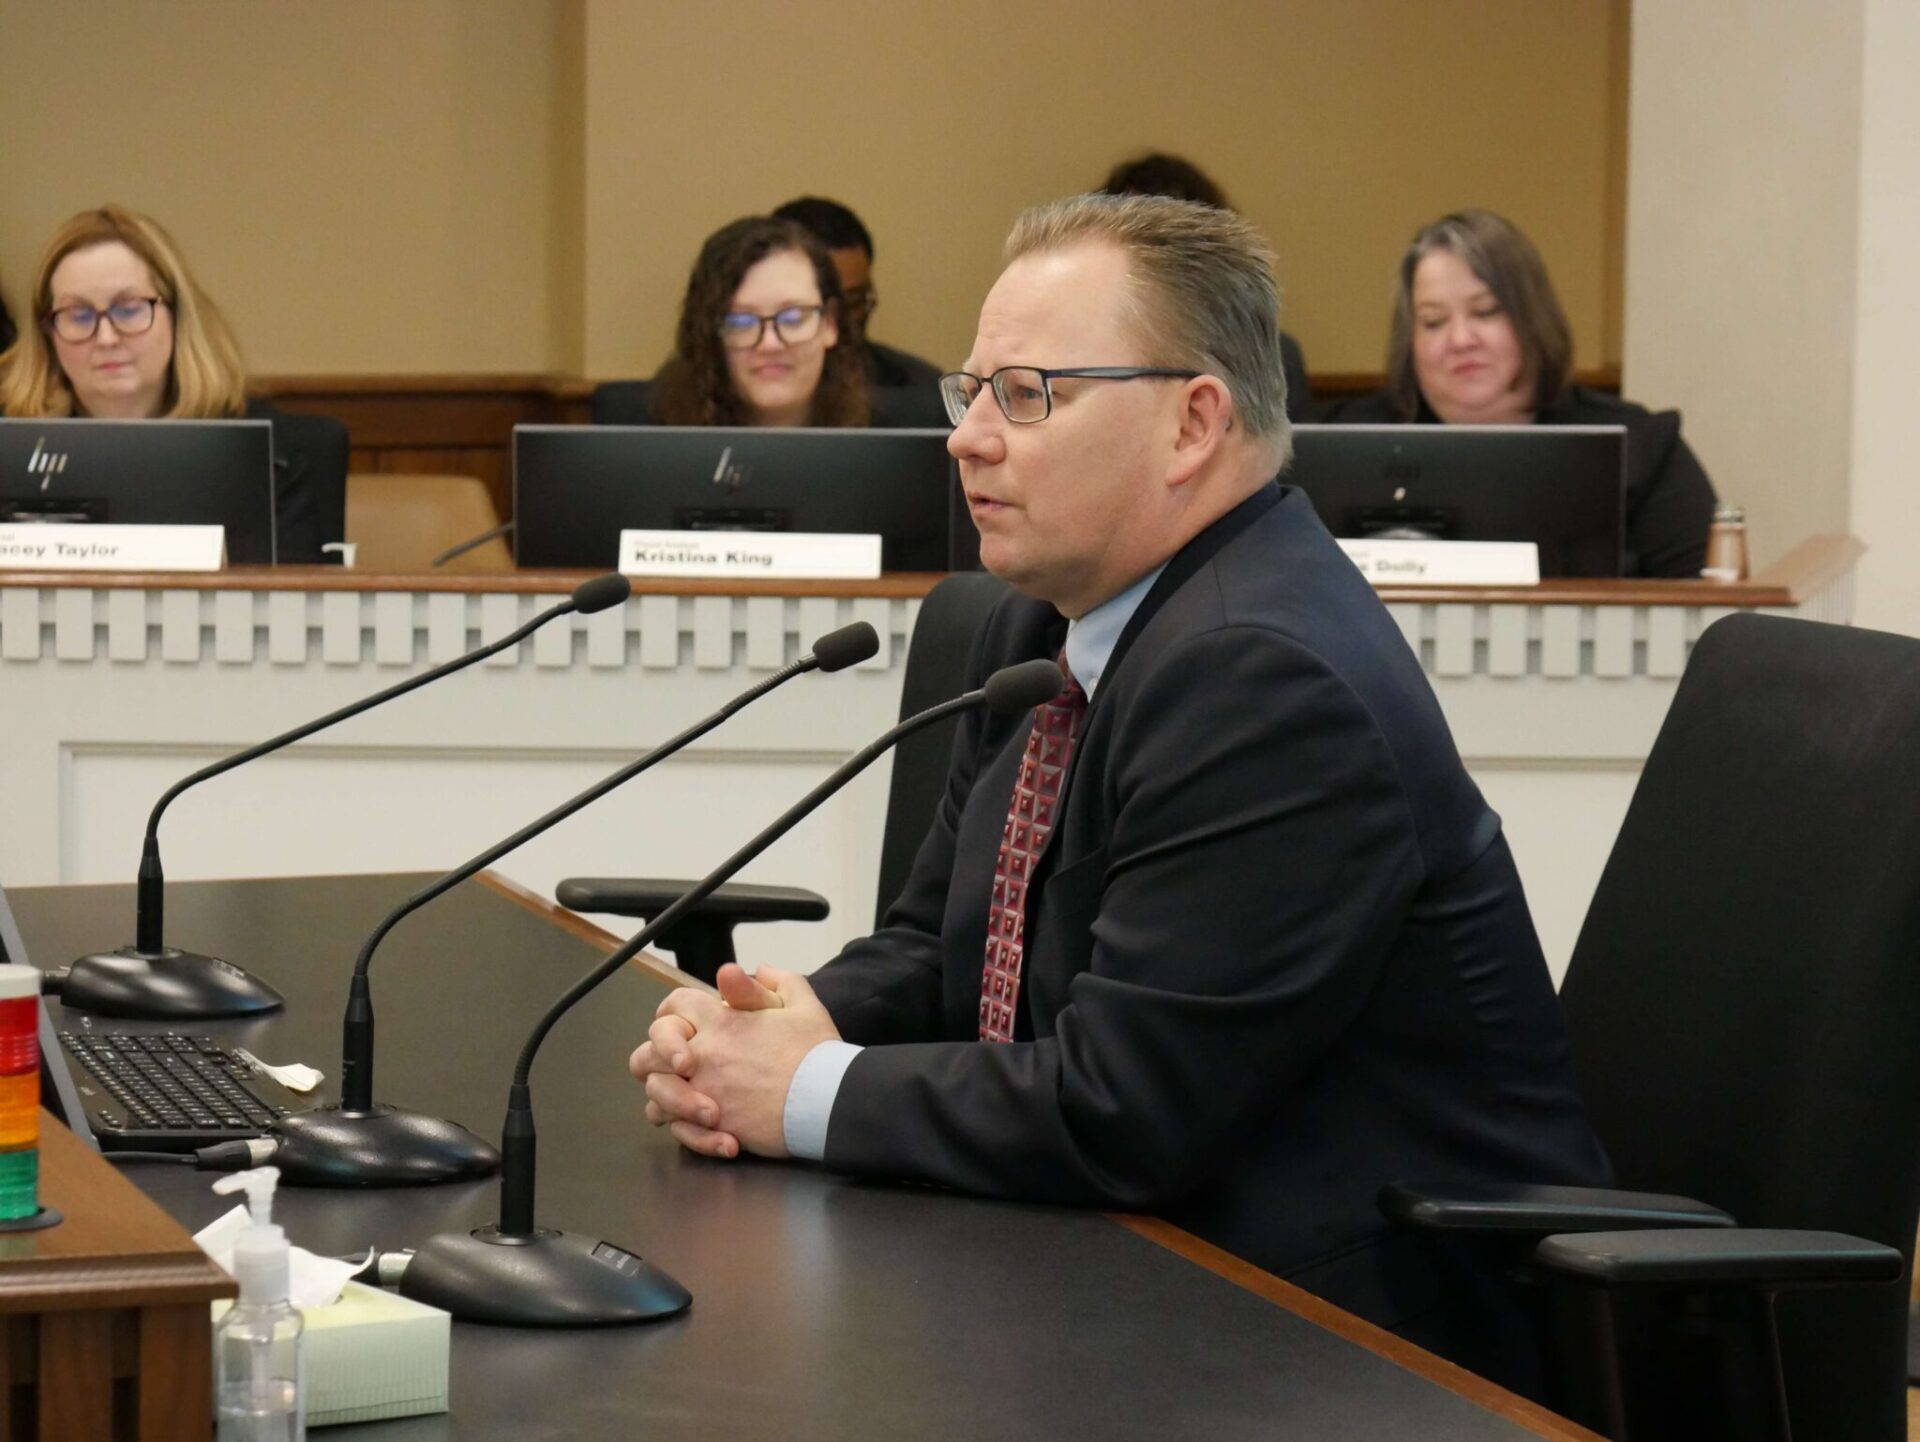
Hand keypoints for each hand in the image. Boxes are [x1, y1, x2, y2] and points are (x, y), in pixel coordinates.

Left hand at [629, 963, 838, 1160]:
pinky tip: (710, 1125)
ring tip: (693, 1100)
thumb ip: (778, 981)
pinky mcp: (714, 1125)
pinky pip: (677, 1128)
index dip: (674, 1012)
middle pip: (648, 1052)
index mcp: (722, 1021)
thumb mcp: (804, 1005)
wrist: (828, 1099)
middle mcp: (705, 1054)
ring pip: (655, 1094)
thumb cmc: (817, 1053)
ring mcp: (705, 1091)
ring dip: (668, 1097)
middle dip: (657, 1057)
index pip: (675, 1004)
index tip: (686, 1025)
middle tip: (679, 1066)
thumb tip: (757, 970)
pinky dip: (686, 1129)